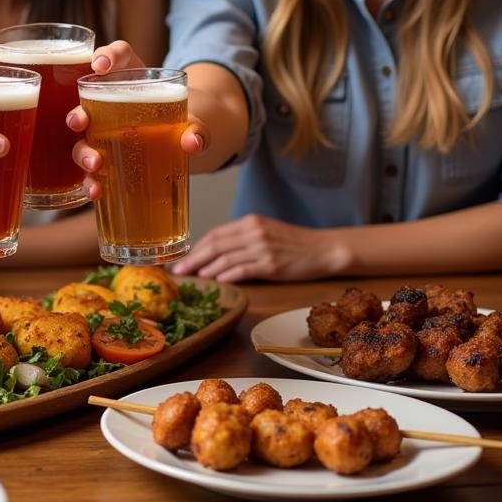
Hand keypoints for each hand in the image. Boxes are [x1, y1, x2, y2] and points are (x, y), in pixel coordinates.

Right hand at [66, 40, 207, 200]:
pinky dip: (91, 181)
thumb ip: (198, 128)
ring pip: (84, 140)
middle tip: (80, 122)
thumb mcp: (197, 120)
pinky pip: (93, 171)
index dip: (108, 56)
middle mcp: (114, 104)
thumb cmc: (187, 120)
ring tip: (95, 164)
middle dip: (78, 113)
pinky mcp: (110, 161)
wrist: (190, 142)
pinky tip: (96, 191)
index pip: (120, 56)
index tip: (101, 65)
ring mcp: (107, 135)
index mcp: (136, 79)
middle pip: (87, 104)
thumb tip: (192, 142)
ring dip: (83, 152)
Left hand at [169, 214, 338, 282]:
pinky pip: (242, 270)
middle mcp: (254, 232)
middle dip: (194, 259)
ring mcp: (262, 248)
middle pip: (215, 245)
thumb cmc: (293, 242)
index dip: (196, 247)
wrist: (323, 249)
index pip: (215, 233)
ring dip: (206, 269)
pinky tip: (216, 280)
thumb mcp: (265, 231)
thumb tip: (214, 251)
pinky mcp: (271, 265)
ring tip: (195, 278)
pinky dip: (226, 275)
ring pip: (225, 258)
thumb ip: (242, 237)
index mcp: (250, 222)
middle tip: (179, 271)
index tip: (183, 258)